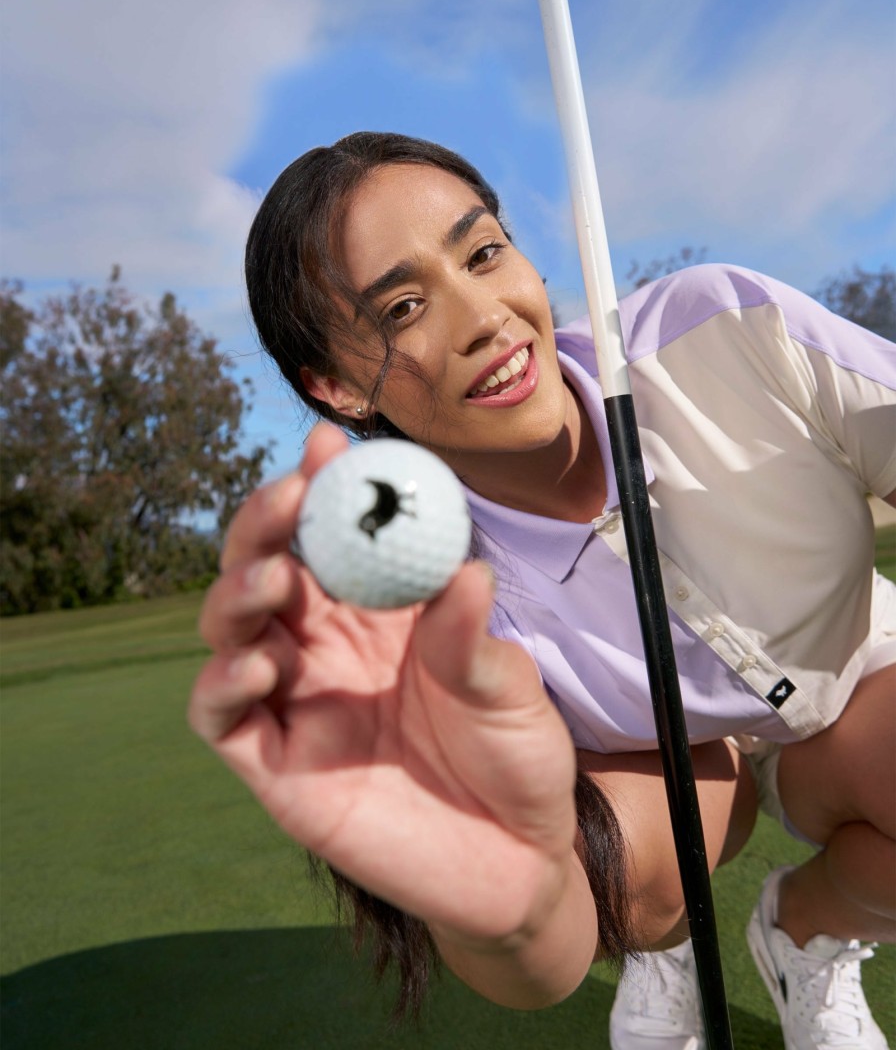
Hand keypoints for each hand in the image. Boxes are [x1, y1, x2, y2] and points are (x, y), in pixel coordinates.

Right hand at [189, 423, 578, 942]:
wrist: (519, 860)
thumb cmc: (515, 758)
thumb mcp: (505, 688)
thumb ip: (471, 638)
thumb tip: (467, 570)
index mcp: (376, 615)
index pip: (329, 538)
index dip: (320, 490)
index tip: (327, 445)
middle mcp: (324, 649)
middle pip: (264, 570)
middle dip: (265, 526)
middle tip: (290, 496)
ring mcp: (294, 705)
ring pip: (230, 632)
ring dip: (237, 593)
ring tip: (274, 578)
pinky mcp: (274, 768)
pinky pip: (223, 719)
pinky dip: (223, 683)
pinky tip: (260, 664)